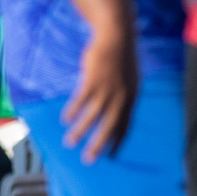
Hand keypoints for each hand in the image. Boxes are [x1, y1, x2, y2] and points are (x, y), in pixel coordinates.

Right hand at [63, 22, 137, 163]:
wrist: (117, 35)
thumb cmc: (121, 56)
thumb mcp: (129, 78)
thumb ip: (124, 94)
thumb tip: (118, 109)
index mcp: (131, 97)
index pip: (125, 125)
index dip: (118, 142)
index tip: (111, 157)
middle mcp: (120, 96)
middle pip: (108, 126)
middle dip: (98, 145)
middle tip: (88, 160)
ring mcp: (107, 88)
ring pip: (92, 116)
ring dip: (80, 131)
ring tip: (69, 143)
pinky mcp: (93, 80)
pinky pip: (81, 100)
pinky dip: (73, 111)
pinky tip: (65, 120)